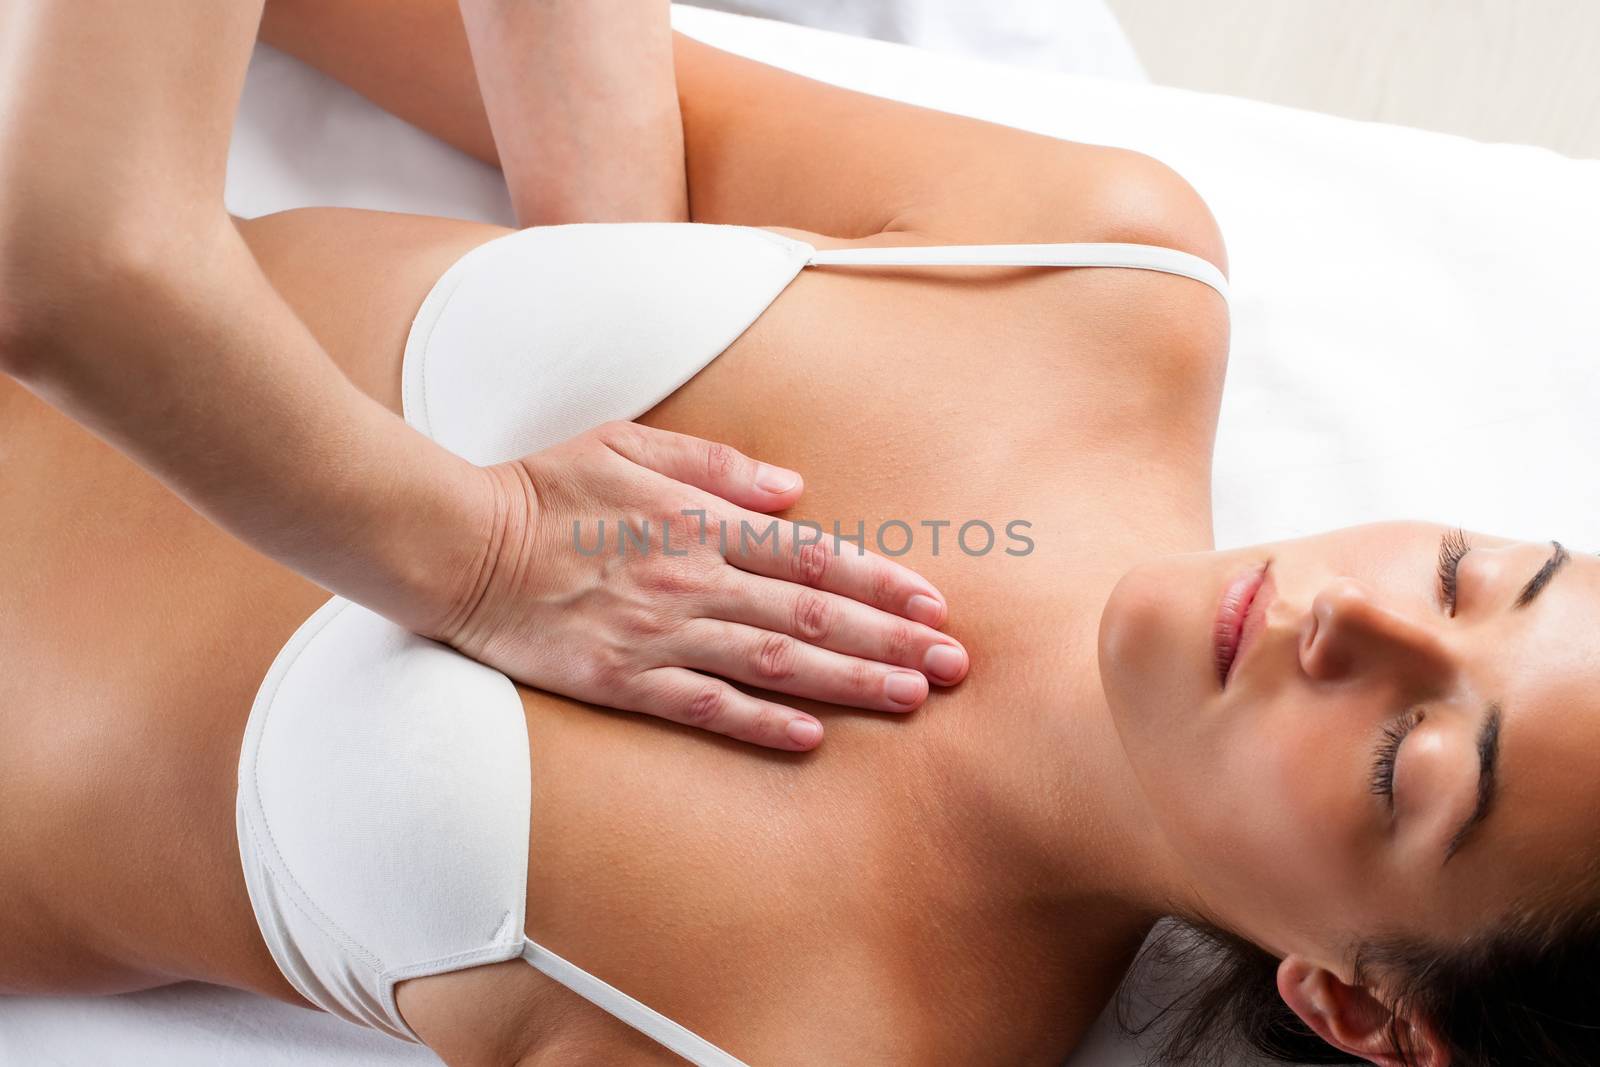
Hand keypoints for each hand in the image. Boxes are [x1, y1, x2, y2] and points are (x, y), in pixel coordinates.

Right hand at [428, 421, 968, 749]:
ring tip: (910, 699)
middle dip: (891, 639)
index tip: (935, 604)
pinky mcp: (619, 678)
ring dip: (848, 681)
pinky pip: (702, 705)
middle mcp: (692, 576)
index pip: (814, 555)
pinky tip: (809, 738)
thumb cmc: (542, 486)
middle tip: (954, 664)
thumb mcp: (627, 443)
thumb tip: (794, 490)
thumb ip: (715, 464)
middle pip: (812, 614)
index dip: (881, 581)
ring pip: (773, 662)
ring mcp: (657, 631)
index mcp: (699, 519)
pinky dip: (758, 722)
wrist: (456, 542)